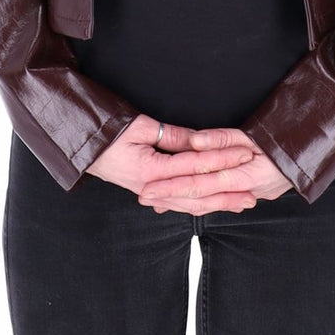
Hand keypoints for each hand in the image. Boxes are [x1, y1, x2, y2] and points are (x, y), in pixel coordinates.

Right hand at [86, 114, 260, 212]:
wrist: (82, 147)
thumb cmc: (108, 133)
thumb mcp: (140, 127)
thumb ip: (172, 136)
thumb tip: (199, 140)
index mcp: (151, 170)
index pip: (194, 165)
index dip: (221, 159)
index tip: (244, 155)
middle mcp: (151, 187)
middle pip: (196, 194)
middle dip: (225, 194)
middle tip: (251, 196)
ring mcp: (149, 192)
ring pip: (188, 204)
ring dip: (214, 204)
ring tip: (238, 205)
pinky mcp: (147, 190)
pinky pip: (175, 202)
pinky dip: (194, 206)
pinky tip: (208, 208)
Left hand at [138, 126, 294, 215]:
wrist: (311, 151)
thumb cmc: (283, 138)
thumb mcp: (253, 133)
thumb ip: (221, 139)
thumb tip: (194, 143)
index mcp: (243, 176)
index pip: (199, 185)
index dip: (171, 188)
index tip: (148, 190)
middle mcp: (246, 191)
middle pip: (200, 200)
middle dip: (171, 200)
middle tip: (145, 199)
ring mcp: (252, 195)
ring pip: (210, 204)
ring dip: (183, 204)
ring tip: (159, 203)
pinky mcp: (254, 193)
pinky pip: (223, 201)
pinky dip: (203, 202)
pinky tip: (187, 203)